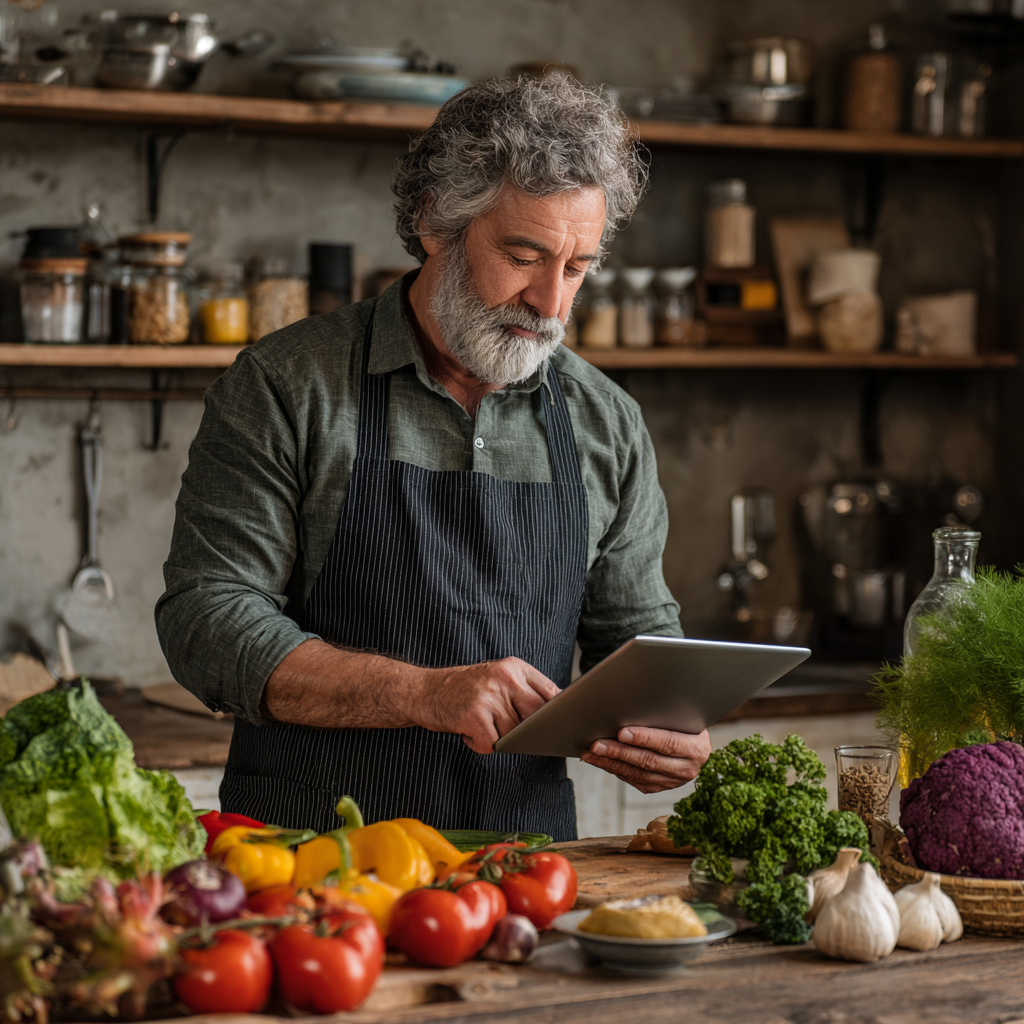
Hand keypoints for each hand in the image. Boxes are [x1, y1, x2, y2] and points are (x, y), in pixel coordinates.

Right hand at [417, 658, 558, 754]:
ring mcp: (489, 696)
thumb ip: (524, 691)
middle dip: (531, 730)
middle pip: (537, 715)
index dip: (557, 714)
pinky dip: (480, 745)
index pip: (551, 692)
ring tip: (481, 725)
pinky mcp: (474, 716)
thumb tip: (555, 717)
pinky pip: (492, 744)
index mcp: (514, 667)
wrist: (423, 690)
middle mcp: (504, 678)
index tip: (557, 726)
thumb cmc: (465, 689)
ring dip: (499, 738)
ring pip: (514, 734)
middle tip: (514, 733)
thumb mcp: (497, 678)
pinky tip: (468, 732)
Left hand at [580, 727, 710, 793]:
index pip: (667, 743)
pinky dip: (616, 770)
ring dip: (611, 763)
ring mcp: (673, 781)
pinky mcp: (660, 787)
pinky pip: (635, 781)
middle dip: (619, 752)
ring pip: (638, 774)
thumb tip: (633, 706)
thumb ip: (664, 715)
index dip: (644, 738)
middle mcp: (687, 768)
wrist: (696, 746)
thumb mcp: (683, 716)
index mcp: (696, 748)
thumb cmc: (685, 724)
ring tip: (591, 753)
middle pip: (648, 761)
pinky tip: (602, 761)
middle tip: (597, 744)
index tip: (621, 732)